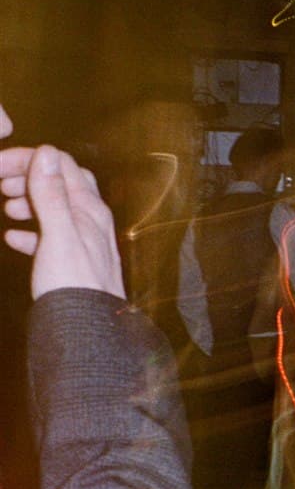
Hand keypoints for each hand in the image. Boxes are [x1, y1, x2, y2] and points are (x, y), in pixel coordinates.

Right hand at [0, 144, 125, 299]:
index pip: (60, 165)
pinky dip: (32, 232)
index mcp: (89, 210)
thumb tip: (46, 153)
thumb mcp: (58, 236)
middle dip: (29, 177)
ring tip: (8, 208)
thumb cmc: (74, 287)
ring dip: (30, 202)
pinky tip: (14, 239)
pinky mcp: (74, 264)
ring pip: (56, 209)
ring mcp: (84, 243)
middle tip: (1, 184)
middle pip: (60, 183)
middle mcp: (91, 222)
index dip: (29, 159)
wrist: (87, 335)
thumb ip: (51, 195)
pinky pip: (52, 237)